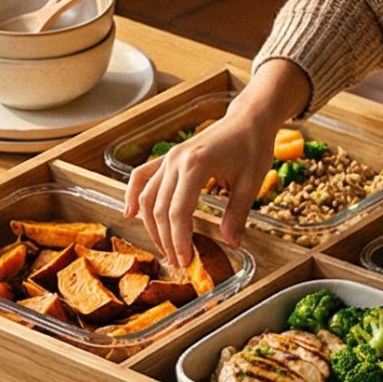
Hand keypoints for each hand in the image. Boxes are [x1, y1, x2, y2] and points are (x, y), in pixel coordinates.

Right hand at [123, 112, 273, 267]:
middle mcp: (175, 161)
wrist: (248, 120)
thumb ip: (237, 214)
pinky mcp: (167, 158)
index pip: (178, 212)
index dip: (179, 240)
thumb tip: (232, 244)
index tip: (185, 260)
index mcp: (196, 165)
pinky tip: (130, 214)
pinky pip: (141, 177)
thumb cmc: (252, 147)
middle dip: (166, 239)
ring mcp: (168, 158)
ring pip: (147, 197)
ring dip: (151, 226)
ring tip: (164, 247)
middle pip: (159, 208)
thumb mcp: (250, 183)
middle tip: (177, 261)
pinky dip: (132, 195)